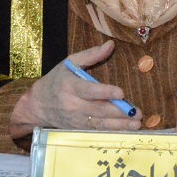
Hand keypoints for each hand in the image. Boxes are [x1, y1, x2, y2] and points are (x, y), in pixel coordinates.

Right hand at [11, 41, 141, 136]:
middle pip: (98, 110)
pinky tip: (125, 131)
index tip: (121, 93)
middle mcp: (72, 105)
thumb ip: (91, 55)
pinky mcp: (77, 128)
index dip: (105, 93)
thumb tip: (111, 44)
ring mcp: (75, 119)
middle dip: (119, 113)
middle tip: (137, 113)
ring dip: (119, 125)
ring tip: (136, 124)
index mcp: (70, 86)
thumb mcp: (69, 63)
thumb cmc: (57, 80)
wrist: (38, 105)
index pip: (89, 90)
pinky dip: (110, 132)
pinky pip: (95, 131)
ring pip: (99, 123)